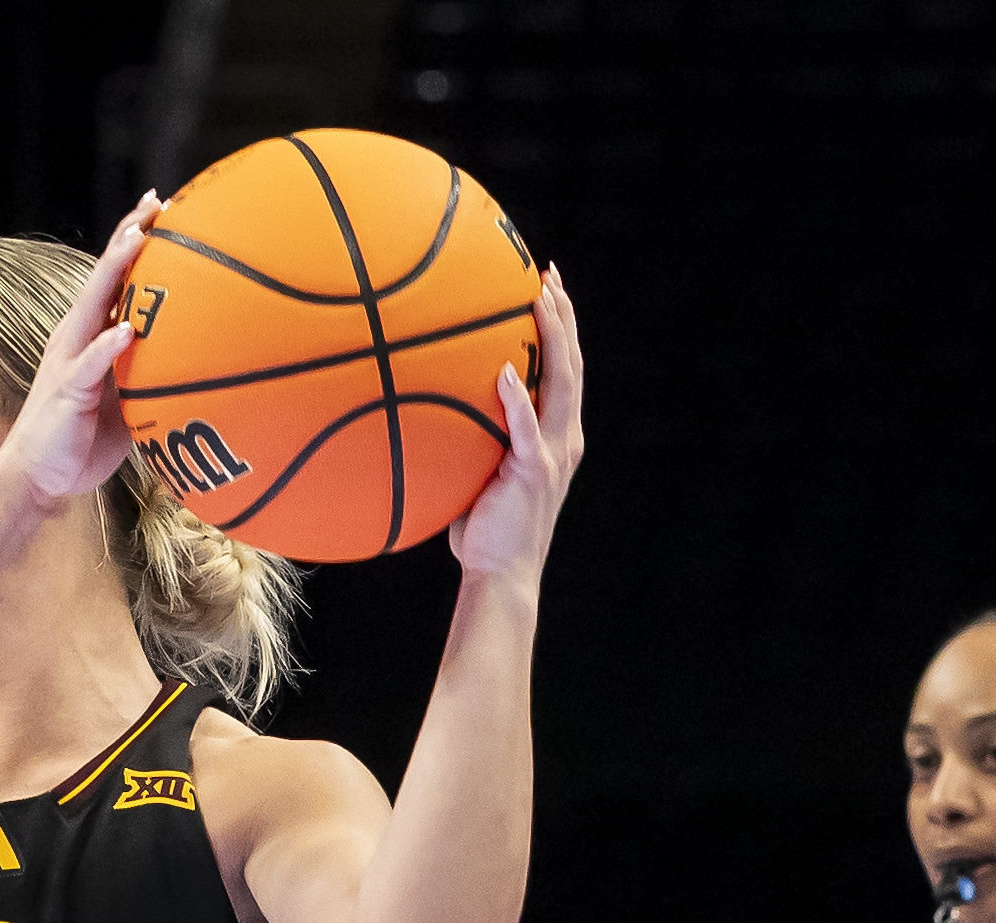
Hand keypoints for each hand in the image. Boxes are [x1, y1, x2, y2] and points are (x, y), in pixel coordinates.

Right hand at [0, 199, 155, 511]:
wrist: (37, 479)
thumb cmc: (84, 442)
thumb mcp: (127, 401)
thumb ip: (152, 375)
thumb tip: (202, 365)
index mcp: (92, 335)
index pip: (115, 278)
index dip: (137, 240)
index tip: (166, 207)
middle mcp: (77, 337)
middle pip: (105, 275)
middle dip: (129, 236)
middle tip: (157, 202)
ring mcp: (69, 360)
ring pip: (93, 305)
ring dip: (115, 271)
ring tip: (139, 240)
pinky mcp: (66, 391)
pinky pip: (89, 365)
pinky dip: (108, 346)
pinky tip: (126, 330)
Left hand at [449, 268, 586, 578]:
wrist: (500, 574)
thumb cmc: (482, 532)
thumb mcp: (476, 476)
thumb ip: (467, 441)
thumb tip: (424, 411)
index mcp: (555, 436)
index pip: (564, 370)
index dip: (560, 328)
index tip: (546, 289)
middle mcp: (564, 438)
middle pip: (572, 363)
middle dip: (563, 315)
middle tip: (549, 275)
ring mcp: (555, 453)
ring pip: (564, 383)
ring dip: (554, 338)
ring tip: (542, 299)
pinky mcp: (536, 472)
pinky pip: (528, 428)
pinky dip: (519, 399)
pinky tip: (508, 371)